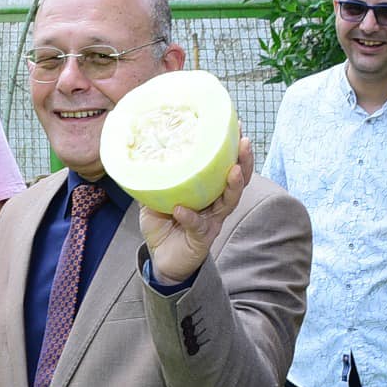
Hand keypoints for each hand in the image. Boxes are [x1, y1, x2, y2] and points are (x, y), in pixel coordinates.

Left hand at [140, 136, 254, 283]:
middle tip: (245, 142)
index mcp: (208, 190)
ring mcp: (212, 221)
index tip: (236, 126)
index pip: (225, 166)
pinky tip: (181, 209)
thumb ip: (155, 178)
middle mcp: (215, 204)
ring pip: (229, 202)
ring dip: (233, 185)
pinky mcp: (202, 238)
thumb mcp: (156, 197)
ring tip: (233, 170)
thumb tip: (141, 153)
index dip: (233, 148)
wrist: (161, 259)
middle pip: (239, 180)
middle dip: (244, 161)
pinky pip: (198, 226)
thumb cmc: (164, 226)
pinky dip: (190, 217)